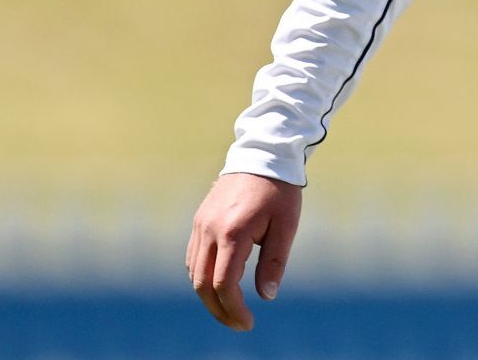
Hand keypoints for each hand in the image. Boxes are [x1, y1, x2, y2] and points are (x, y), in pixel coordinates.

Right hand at [187, 172, 303, 330]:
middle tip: (239, 323)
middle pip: (202, 284)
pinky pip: (192, 257)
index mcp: (233, 232)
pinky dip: (201, 276)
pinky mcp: (199, 220)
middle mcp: (210, 230)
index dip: (234, 309)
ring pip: (193, 272)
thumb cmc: (279, 191)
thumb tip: (266, 296)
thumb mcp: (286, 226)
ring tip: (230, 308)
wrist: (263, 155)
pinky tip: (219, 284)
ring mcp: (200, 224)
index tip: (248, 323)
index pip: (224, 284)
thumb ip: (274, 262)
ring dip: (208, 296)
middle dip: (218, 310)